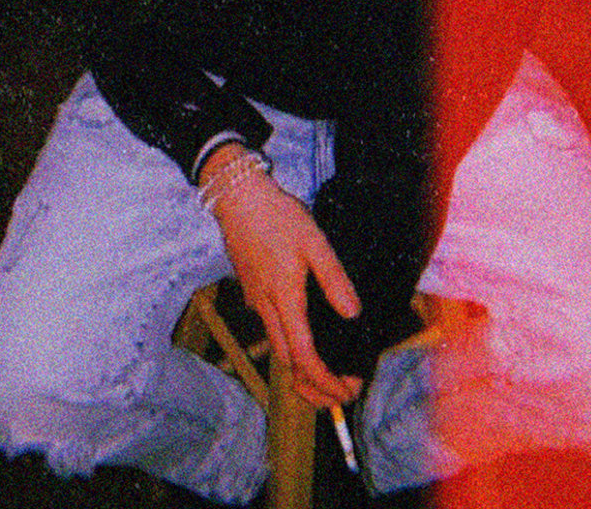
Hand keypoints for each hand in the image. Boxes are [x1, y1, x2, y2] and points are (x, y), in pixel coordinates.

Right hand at [201, 144, 363, 408]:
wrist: (238, 197)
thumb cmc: (277, 216)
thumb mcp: (314, 242)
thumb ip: (334, 280)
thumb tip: (353, 314)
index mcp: (284, 299)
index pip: (304, 358)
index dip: (325, 383)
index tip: (347, 392)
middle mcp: (266, 308)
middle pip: (288, 365)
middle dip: (314, 388)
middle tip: (343, 392)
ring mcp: (255, 301)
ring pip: (277, 350)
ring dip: (301, 372)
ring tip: (327, 376)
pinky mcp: (251, 291)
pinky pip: (271, 330)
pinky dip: (290, 348)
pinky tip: (304, 338)